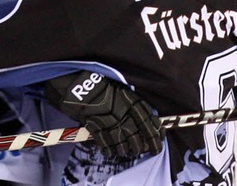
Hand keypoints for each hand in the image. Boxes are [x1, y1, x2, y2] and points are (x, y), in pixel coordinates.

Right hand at [45, 71, 163, 157]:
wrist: (78, 84)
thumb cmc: (102, 85)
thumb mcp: (122, 90)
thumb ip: (135, 106)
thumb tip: (149, 123)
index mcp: (132, 102)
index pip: (150, 124)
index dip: (155, 138)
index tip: (157, 144)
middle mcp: (123, 113)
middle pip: (137, 138)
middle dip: (140, 147)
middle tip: (140, 150)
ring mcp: (108, 121)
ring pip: (123, 144)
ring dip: (125, 150)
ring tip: (125, 151)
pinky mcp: (95, 127)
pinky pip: (106, 145)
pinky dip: (109, 150)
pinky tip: (110, 151)